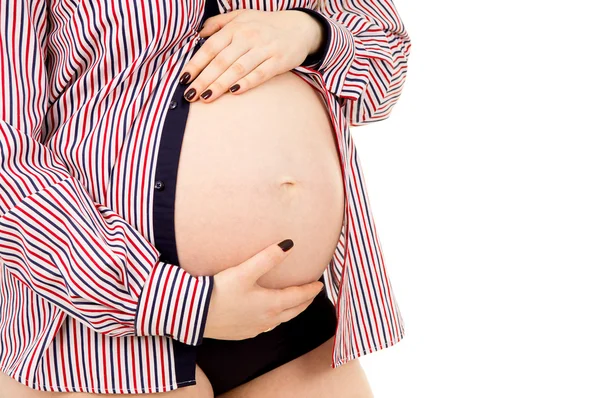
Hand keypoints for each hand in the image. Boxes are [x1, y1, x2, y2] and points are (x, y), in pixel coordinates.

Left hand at [180, 9, 323, 102]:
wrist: (299, 26)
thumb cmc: (265, 25)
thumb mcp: (241, 16)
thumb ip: (218, 23)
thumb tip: (199, 34)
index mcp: (235, 28)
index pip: (210, 48)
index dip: (196, 64)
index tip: (183, 78)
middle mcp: (248, 37)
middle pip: (221, 61)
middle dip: (203, 79)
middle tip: (190, 95)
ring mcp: (264, 49)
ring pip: (238, 69)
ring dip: (221, 84)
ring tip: (206, 97)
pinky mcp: (278, 60)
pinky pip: (260, 73)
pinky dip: (247, 82)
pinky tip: (234, 92)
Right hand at [202, 239, 324, 339]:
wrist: (194, 315)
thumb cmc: (219, 292)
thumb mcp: (245, 271)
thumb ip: (268, 257)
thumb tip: (289, 244)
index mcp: (271, 305)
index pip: (298, 297)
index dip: (310, 290)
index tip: (319, 284)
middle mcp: (267, 320)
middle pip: (293, 311)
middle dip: (305, 302)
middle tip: (312, 294)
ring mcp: (254, 329)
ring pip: (281, 320)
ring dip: (291, 311)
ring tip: (295, 304)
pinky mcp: (242, 333)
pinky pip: (266, 327)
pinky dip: (275, 319)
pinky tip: (269, 316)